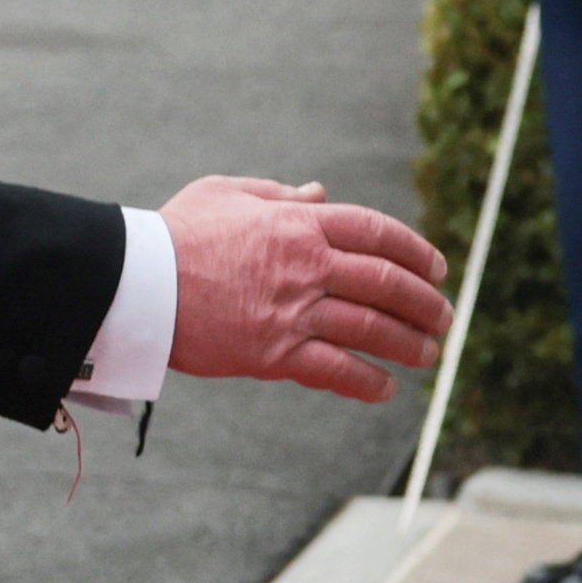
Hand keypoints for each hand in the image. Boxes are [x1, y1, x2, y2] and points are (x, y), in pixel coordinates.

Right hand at [163, 176, 450, 401]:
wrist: (137, 282)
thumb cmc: (175, 233)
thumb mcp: (227, 192)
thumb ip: (279, 194)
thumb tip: (320, 193)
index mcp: (299, 222)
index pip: (377, 232)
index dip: (416, 250)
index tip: (437, 267)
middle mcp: (307, 264)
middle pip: (386, 282)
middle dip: (424, 301)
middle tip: (444, 316)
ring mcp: (294, 310)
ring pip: (371, 328)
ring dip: (409, 343)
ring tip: (430, 353)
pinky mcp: (274, 354)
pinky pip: (335, 371)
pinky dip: (367, 382)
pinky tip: (386, 390)